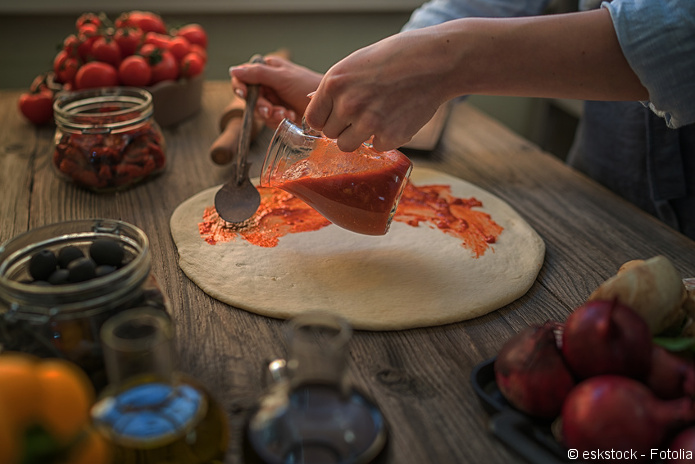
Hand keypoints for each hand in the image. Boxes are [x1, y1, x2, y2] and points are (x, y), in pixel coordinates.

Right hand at [230, 56, 322, 127]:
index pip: (243, 77)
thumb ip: (258, 74)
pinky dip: (278, 120)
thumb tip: (233, 71)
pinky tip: (290, 117)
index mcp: (267, 70)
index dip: (240, 87)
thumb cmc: (308, 85)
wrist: (329, 103)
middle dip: (260, 106)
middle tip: (271, 110)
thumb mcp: (282, 77)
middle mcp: (267, 85)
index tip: (244, 95)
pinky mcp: (279, 114)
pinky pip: (269, 120)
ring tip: (285, 113)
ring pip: (259, 112)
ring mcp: (273, 100)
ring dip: (271, 114)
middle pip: (250, 98)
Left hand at [304, 29, 452, 151]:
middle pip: (330, 134)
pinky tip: (397, 118)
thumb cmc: (397, 58)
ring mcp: (368, 122)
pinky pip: (376, 147)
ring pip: (347, 146)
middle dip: (344, 127)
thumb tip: (311, 103)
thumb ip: (336, 87)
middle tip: (364, 112)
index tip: (336, 117)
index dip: (325, 120)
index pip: (313, 119)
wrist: (436, 62)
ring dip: (360, 137)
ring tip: (377, 118)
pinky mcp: (390, 136)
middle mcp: (347, 104)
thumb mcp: (357, 63)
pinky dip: (386, 138)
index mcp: (334, 83)